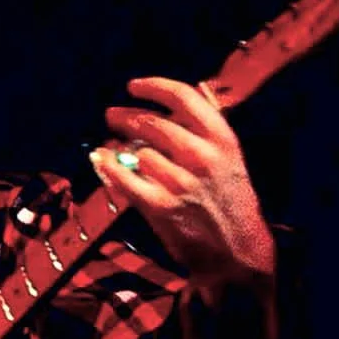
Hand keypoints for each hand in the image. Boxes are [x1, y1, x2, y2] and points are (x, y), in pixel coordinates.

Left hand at [89, 76, 275, 295]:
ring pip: (136, 151)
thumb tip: (168, 107)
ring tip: (111, 146)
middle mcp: (202, 156)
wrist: (238, 252)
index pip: (184, 97)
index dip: (154, 87)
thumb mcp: (230, 160)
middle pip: (151, 122)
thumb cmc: (231, 205)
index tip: (134, 86)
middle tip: (111, 115)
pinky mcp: (160, 205)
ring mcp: (179, 181)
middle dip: (125, 116)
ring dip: (118, 146)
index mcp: (223, 139)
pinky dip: (107, 166)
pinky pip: (123, 178)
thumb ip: (204, 133)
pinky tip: (100, 159)